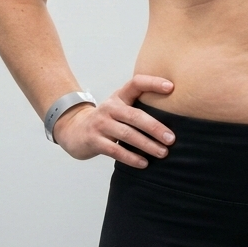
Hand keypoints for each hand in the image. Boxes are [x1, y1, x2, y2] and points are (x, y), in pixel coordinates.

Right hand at [53, 74, 175, 167]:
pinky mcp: (94, 140)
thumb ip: (138, 107)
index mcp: (119, 96)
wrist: (73, 130)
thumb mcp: (119, 107)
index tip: (171, 87)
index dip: (153, 83)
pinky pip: (115, 150)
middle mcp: (110, 108)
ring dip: (147, 145)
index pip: (136, 83)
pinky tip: (144, 163)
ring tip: (162, 152)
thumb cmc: (107, 119)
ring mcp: (100, 124)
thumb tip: (174, 116)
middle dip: (155, 127)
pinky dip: (131, 157)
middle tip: (171, 138)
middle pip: (135, 116)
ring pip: (127, 134)